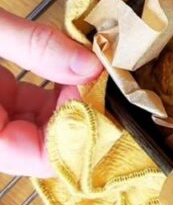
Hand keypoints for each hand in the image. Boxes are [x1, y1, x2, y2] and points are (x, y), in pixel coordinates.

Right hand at [0, 9, 101, 177]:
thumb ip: (35, 46)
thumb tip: (90, 63)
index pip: (37, 157)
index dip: (79, 136)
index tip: (107, 103)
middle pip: (45, 145)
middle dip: (82, 118)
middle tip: (110, 85)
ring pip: (42, 127)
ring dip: (73, 104)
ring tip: (96, 74)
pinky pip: (30, 108)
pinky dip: (57, 91)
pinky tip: (77, 70)